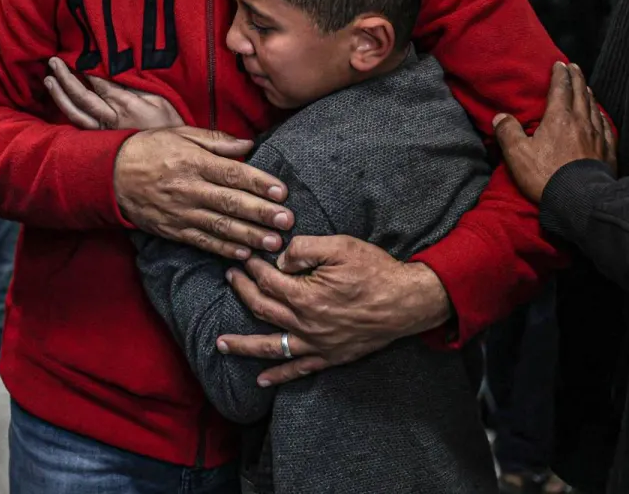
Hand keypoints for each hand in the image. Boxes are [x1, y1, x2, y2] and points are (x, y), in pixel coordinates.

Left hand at [44, 57, 184, 129]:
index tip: (77, 56)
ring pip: (75, 114)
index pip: (101, 85)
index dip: (87, 71)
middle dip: (66, 78)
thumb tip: (116, 69)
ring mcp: (102, 133)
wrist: (167, 155)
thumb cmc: (168, 124)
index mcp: (126, 108)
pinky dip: (67, 111)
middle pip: (82, 97)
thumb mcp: (159, 99)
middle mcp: (110, 121)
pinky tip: (59, 101)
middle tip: (54, 61)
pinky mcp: (99, 140)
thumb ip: (136, 85)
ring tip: (48, 78)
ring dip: (59, 95)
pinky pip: (79, 125)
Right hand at [115, 127, 292, 259]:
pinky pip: (202, 241)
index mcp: (193, 161)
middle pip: (230, 202)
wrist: (110, 174)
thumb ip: (217, 140)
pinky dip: (223, 248)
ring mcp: (180, 212)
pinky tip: (244, 253)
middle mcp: (189, 188)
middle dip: (261, 213)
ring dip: (249, 236)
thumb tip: (249, 144)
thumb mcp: (182, 134)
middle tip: (287, 221)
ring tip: (273, 243)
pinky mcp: (173, 229)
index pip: (232, 173)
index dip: (258, 183)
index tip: (281, 192)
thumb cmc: (150, 148)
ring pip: (220, 226)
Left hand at [215, 235, 451, 385]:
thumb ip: (305, 248)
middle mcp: (307, 324)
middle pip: (263, 309)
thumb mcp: (341, 246)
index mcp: (307, 296)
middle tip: (230, 278)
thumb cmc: (376, 271)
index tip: (246, 257)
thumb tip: (280, 260)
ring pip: (272, 347)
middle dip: (242, 292)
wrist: (407, 301)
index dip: (253, 267)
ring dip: (244, 346)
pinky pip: (299, 370)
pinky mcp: (330, 356)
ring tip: (221, 345)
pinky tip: (261, 380)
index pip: (268, 281)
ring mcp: (318, 344)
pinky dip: (279, 376)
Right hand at [494, 62, 615, 203]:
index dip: (559, 75)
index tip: (559, 64)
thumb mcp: (517, 155)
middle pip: (580, 93)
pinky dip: (601, 116)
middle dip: (576, 78)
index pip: (560, 89)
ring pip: (594, 108)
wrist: (580, 200)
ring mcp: (597, 137)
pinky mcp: (607, 152)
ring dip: (589, 94)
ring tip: (586, 87)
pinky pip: (605, 127)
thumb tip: (500, 117)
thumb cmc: (546, 176)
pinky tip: (600, 116)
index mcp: (559, 118)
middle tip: (574, 66)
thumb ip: (508, 133)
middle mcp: (581, 122)